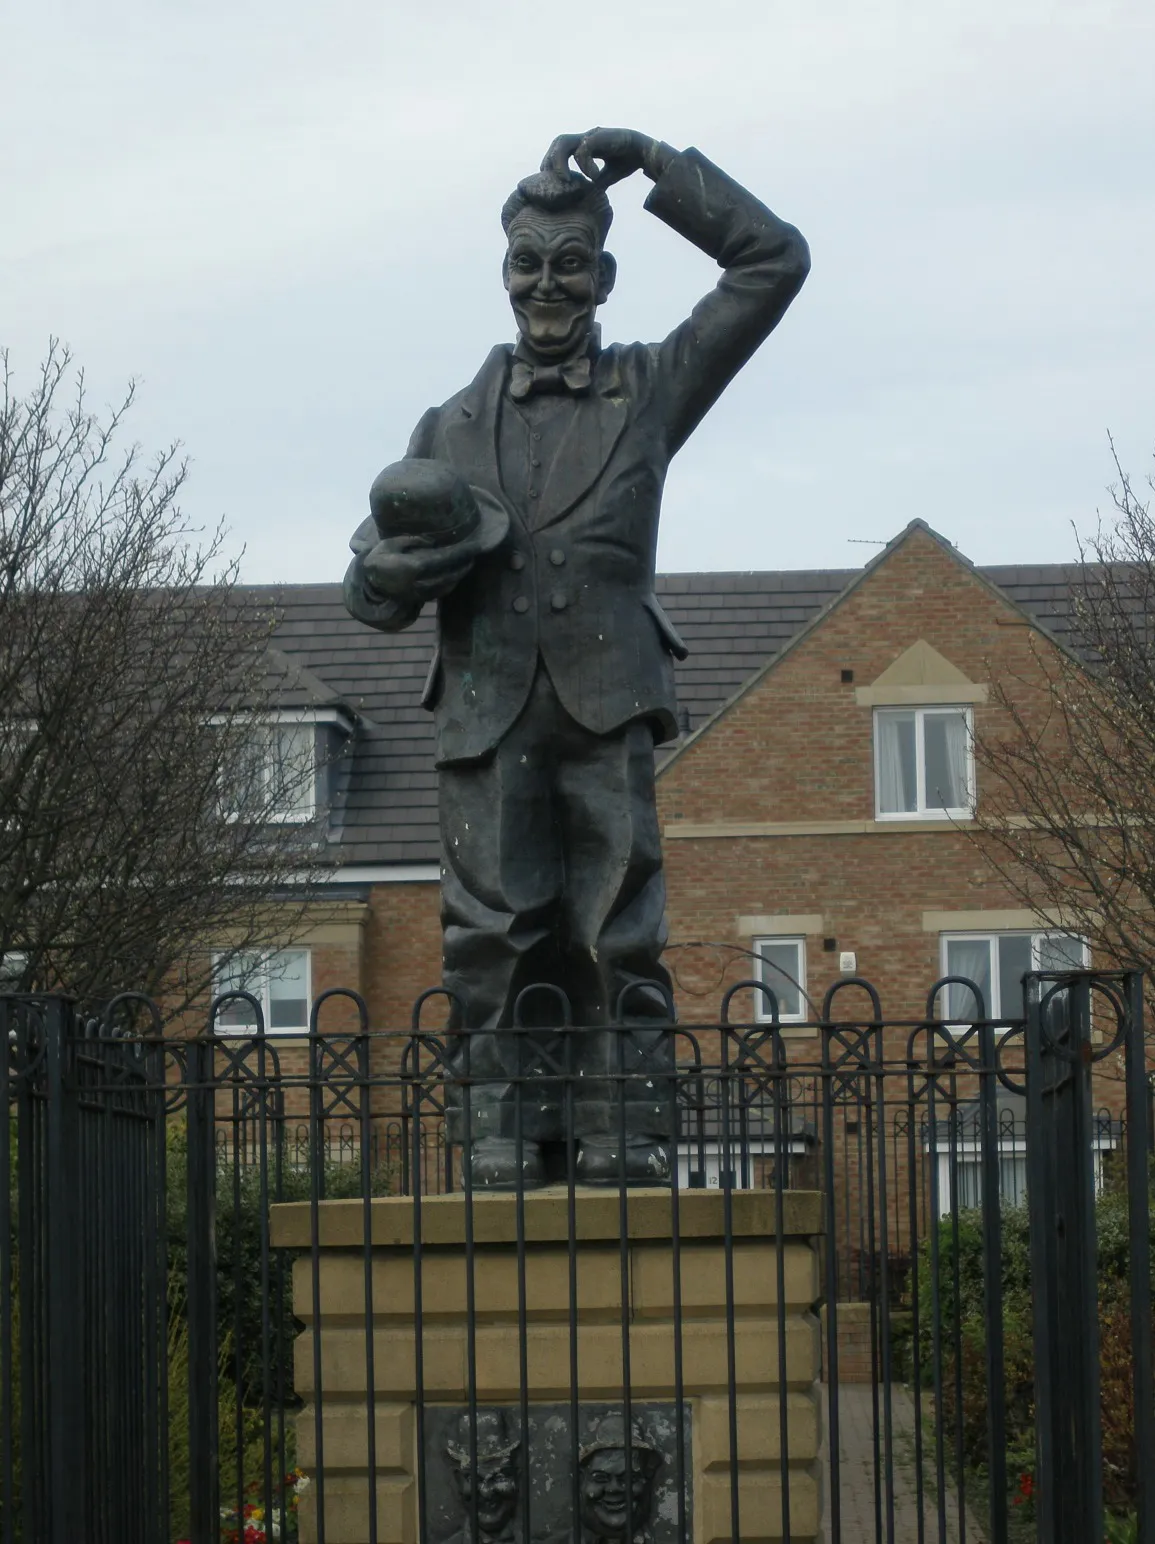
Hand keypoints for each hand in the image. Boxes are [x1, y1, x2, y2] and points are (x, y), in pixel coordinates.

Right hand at [359, 533, 474, 602]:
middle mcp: (419, 582)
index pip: (443, 559)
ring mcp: (420, 593)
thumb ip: (413, 540)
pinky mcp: (420, 599)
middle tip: (475, 552)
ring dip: (460, 574)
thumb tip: (434, 542)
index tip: (473, 545)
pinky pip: (441, 592)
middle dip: (464, 563)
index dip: (460, 553)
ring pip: (447, 584)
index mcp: (413, 567)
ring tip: (468, 562)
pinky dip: (452, 582)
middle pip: (449, 573)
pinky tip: (456, 573)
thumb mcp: (392, 542)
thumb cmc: (380, 557)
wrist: (369, 583)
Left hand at [540, 127, 652, 188]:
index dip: (553, 161)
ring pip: (564, 142)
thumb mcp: (606, 176)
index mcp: (586, 145)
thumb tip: (584, 197)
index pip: (562, 149)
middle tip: (552, 180)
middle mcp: (586, 138)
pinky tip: (594, 177)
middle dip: (551, 160)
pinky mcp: (599, 137)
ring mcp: (591, 136)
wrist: (645, 152)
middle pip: (558, 142)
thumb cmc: (627, 161)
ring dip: (559, 162)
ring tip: (565, 180)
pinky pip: (583, 150)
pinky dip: (584, 165)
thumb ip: (594, 183)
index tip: (550, 179)